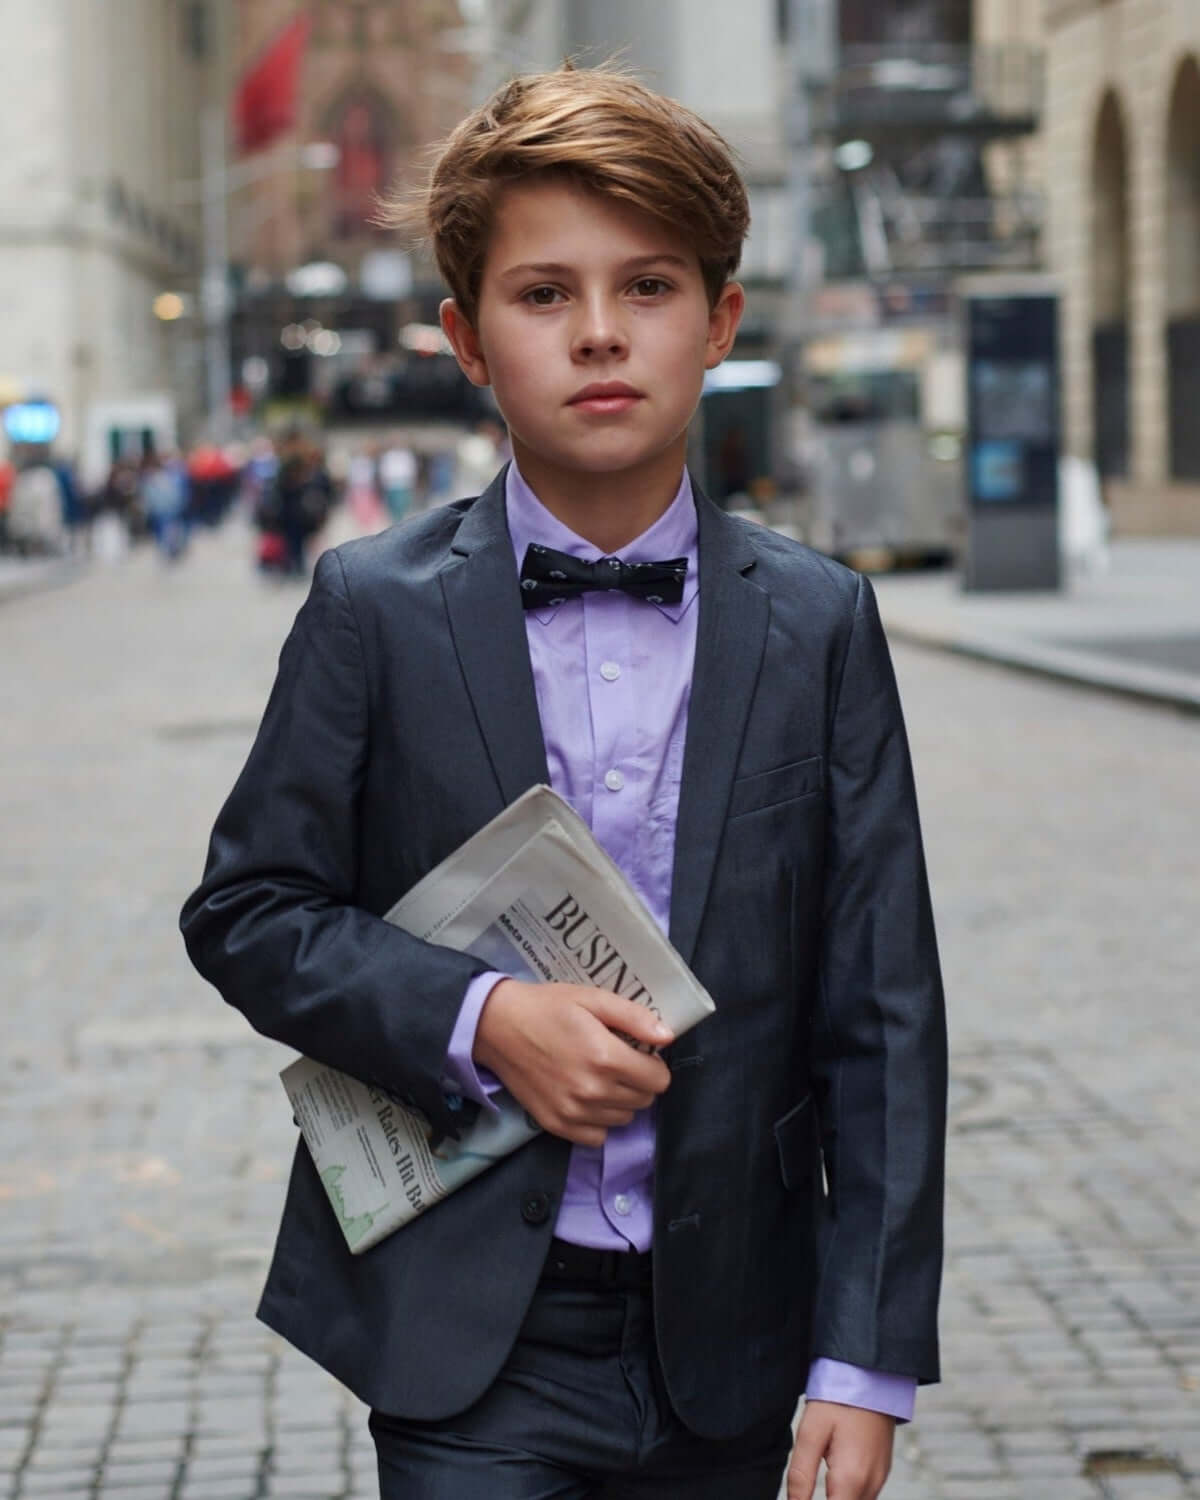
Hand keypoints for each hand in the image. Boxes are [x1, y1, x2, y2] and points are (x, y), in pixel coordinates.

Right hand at [474, 980, 672, 1146]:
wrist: (497, 1026)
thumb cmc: (548, 1007)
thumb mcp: (593, 999)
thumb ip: (634, 1018)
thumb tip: (668, 1037)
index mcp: (605, 1058)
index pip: (659, 1081)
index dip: (654, 1065)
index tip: (638, 1053)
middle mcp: (592, 1092)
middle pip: (644, 1100)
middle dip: (638, 1081)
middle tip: (617, 1061)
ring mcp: (573, 1112)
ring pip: (623, 1118)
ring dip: (620, 1100)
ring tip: (599, 1077)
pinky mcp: (556, 1125)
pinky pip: (598, 1136)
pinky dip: (599, 1120)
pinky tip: (586, 1097)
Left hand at [787, 1401, 894, 1499]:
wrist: (871, 1373)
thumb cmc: (839, 1398)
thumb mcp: (811, 1431)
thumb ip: (801, 1474)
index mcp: (851, 1479)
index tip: (800, 1497)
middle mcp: (871, 1484)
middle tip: (804, 1488)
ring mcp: (879, 1478)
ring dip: (838, 1499)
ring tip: (819, 1479)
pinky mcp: (881, 1469)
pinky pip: (864, 1495)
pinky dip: (847, 1495)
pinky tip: (833, 1480)